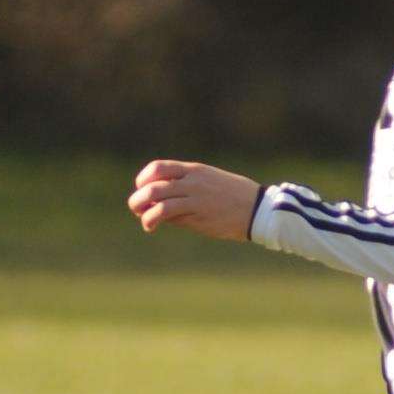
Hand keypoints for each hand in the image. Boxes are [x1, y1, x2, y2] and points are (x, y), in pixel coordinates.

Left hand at [128, 160, 259, 240]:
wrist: (257, 209)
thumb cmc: (236, 198)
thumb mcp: (211, 183)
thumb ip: (188, 189)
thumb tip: (165, 205)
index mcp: (194, 170)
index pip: (159, 167)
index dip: (144, 178)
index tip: (143, 190)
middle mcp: (191, 180)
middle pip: (153, 183)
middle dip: (138, 197)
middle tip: (137, 208)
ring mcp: (194, 196)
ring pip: (156, 197)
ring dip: (141, 209)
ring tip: (144, 221)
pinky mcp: (197, 213)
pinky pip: (167, 212)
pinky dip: (152, 219)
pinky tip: (151, 226)